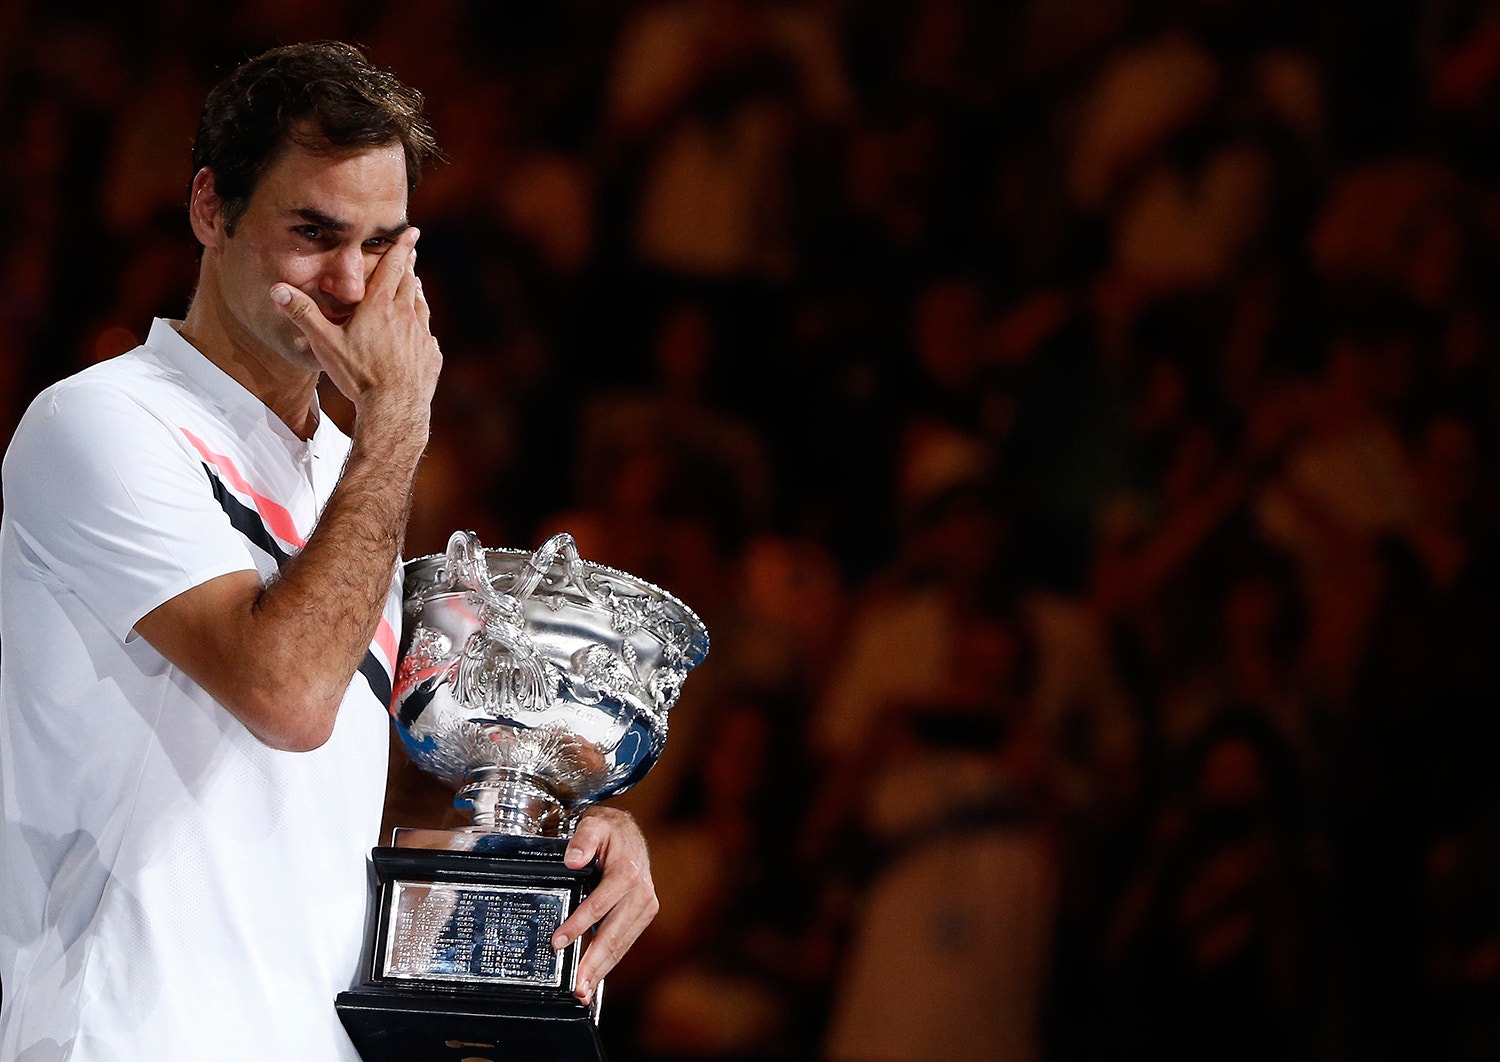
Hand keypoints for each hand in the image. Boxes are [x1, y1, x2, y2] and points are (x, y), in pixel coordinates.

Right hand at [271, 226, 440, 420]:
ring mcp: (422, 336)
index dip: (401, 247)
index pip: (393, 267)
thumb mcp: (324, 343)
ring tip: (415, 284)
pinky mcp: (431, 356)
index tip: (410, 231)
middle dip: (409, 264)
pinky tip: (419, 332)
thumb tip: (276, 290)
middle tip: (411, 252)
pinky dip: (422, 327)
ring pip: (421, 305)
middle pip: (409, 282)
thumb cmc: (358, 375)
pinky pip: (428, 335)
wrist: (394, 409)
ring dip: (416, 292)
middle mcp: (406, 316)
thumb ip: (302, 314)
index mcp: (380, 307)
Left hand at [550, 805, 658, 1004]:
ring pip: (621, 944)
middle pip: (613, 934)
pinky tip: (595, 976)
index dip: (578, 925)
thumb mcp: (594, 825)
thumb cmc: (609, 831)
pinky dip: (609, 961)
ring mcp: (645, 907)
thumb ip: (582, 840)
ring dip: (601, 969)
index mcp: (628, 873)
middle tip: (576, 986)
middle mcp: (641, 893)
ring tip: (583, 991)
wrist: (630, 833)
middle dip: (593, 962)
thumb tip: (572, 860)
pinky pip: (624, 942)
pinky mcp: (643, 916)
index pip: (600, 905)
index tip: (558, 942)